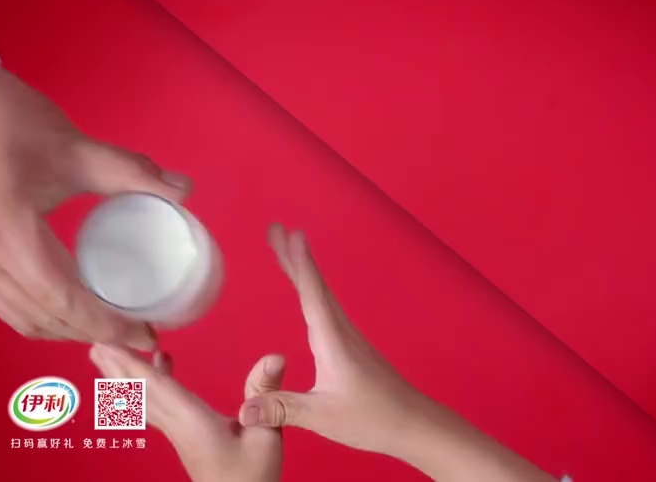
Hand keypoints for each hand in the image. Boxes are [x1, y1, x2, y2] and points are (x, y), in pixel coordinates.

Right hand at [0, 65, 189, 348]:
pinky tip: (73, 309)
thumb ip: (132, 172)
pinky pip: (6, 305)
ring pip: (22, 319)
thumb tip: (184, 190)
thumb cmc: (7, 121)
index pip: (65, 301)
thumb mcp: (75, 148)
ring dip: (68, 331)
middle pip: (44, 319)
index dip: (108, 325)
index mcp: (9, 235)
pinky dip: (43, 317)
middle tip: (140, 332)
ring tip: (112, 325)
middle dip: (95, 334)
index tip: (148, 334)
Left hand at [90, 344, 283, 481]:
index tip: (109, 344)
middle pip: (139, 393)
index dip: (132, 365)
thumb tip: (275, 356)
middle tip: (93, 341)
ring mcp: (177, 432)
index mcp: (192, 423)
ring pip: (144, 399)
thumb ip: (266, 394)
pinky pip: (158, 404)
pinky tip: (157, 365)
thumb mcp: (267, 434)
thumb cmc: (253, 476)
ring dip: (124, 376)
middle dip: (116, 367)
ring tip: (106, 353)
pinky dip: (151, 384)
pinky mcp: (184, 435)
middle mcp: (177, 426)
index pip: (157, 388)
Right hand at [238, 224, 431, 455]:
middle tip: (276, 230)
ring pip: (321, 297)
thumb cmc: (372, 418)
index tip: (289, 234)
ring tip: (286, 253)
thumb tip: (242, 408)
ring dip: (303, 273)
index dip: (299, 263)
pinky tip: (309, 296)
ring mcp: (349, 339)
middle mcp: (341, 332)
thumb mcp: (322, 416)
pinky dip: (312, 293)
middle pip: (315, 287)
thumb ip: (282, 409)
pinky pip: (326, 311)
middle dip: (295, 258)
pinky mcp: (352, 349)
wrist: (413, 424)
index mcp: (333, 340)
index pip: (312, 295)